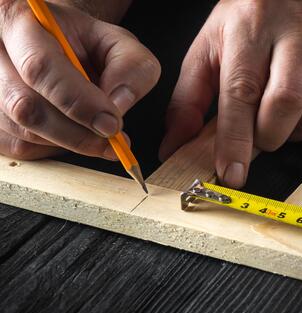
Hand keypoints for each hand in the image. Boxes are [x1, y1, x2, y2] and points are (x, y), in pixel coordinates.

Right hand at [0, 1, 159, 159]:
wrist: (59, 47)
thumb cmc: (85, 44)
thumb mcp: (118, 43)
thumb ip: (130, 67)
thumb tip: (119, 104)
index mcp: (18, 22)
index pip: (40, 67)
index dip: (79, 102)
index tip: (111, 124)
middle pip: (26, 107)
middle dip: (77, 133)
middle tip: (112, 142)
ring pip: (23, 133)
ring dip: (70, 143)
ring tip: (96, 132)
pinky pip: (21, 148)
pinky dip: (54, 149)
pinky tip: (72, 133)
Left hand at [160, 0, 301, 187]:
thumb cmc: (248, 25)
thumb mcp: (208, 50)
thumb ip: (188, 99)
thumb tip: (174, 144)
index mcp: (250, 28)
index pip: (242, 90)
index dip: (235, 139)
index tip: (230, 172)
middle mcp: (294, 34)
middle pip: (286, 105)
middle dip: (266, 137)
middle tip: (255, 134)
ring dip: (289, 135)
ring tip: (276, 118)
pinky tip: (299, 113)